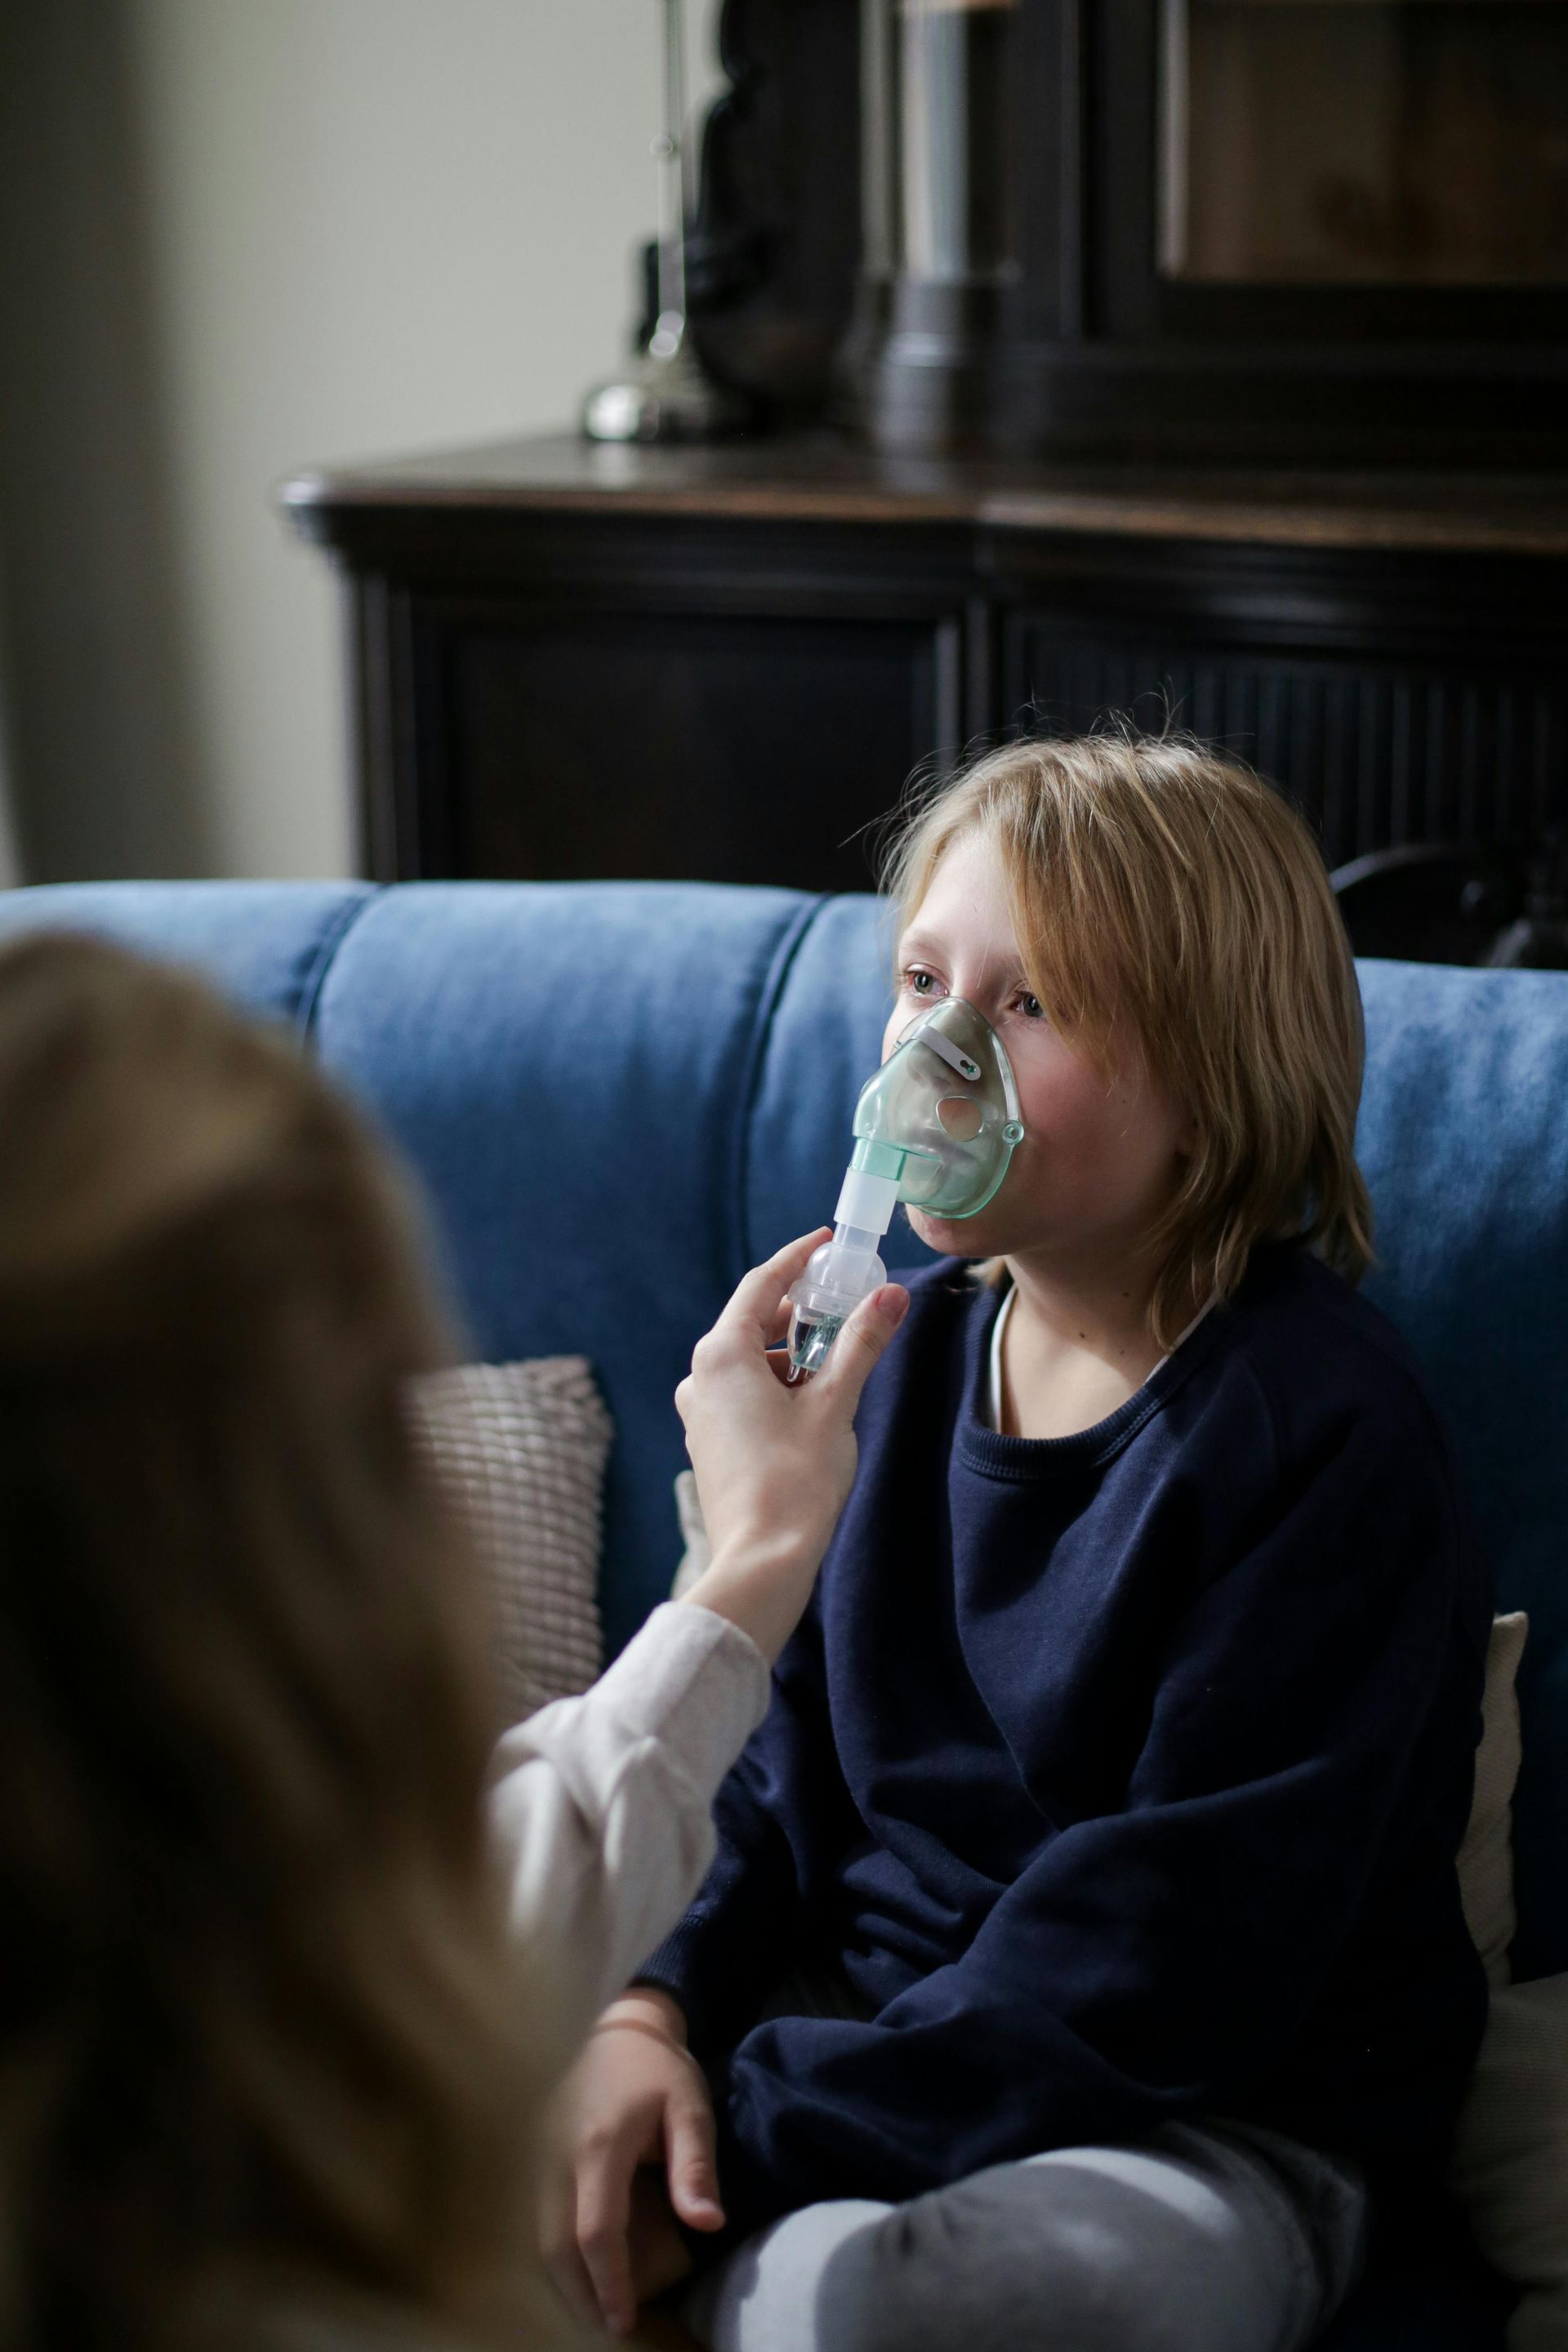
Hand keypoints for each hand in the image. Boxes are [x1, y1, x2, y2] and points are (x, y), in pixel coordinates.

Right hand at [541, 1989, 721, 2336]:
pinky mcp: (539, 2158)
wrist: (619, 2026)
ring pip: (542, 2235)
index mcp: (599, 2147)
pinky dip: (558, 2253)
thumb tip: (708, 2225)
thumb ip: (695, 2166)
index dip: (608, 2281)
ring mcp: (542, 2157)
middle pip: (557, 2245)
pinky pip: (542, 2218)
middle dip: (581, 2293)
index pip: (595, 2230)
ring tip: (597, 2309)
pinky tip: (581, 2270)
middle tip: (610, 2326)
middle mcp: (559, 2157)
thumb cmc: (659, 2069)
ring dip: (566, 2279)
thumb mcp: (690, 2107)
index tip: (623, 2319)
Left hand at [676, 1229, 908, 1662]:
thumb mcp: (836, 1404)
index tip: (829, 1243)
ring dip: (795, 1356)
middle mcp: (701, 1376)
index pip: (762, 1285)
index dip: (799, 1259)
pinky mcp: (710, 1441)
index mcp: (722, 1354)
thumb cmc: (796, 1482)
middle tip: (847, 1304)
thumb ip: (861, 1343)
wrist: (761, 1562)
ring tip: (840, 1366)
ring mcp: (701, 1411)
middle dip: (803, 1313)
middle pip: (755, 1323)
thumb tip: (892, 1294)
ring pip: (752, 1362)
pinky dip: (779, 1385)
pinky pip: (745, 1393)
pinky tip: (815, 1404)